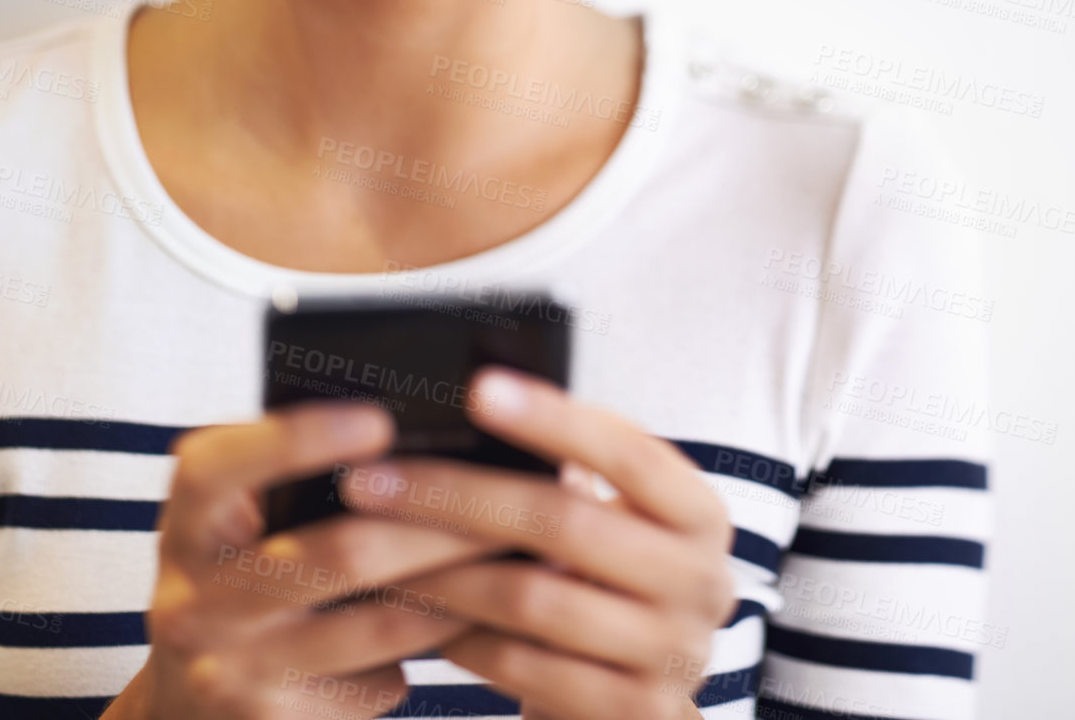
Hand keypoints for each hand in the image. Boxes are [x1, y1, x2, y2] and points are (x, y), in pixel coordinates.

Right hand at [102, 400, 505, 719]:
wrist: (189, 705)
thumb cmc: (238, 577)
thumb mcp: (235, 518)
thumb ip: (284, 473)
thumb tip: (397, 430)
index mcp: (186, 523)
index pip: (219, 467)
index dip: (297, 438)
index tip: (380, 418)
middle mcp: (192, 600)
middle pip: (334, 552)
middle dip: (432, 524)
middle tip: (501, 498)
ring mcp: (231, 669)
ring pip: (375, 624)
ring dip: (455, 588)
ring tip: (510, 556)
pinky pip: (377, 677)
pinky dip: (430, 645)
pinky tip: (474, 618)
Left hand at [338, 367, 736, 719]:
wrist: (642, 701)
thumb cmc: (607, 580)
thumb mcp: (612, 520)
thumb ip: (568, 471)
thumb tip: (473, 403)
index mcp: (697, 514)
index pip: (626, 451)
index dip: (553, 418)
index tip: (477, 387)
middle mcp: (701, 581)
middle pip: (564, 520)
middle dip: (456, 495)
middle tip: (373, 480)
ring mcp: (672, 654)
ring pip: (532, 597)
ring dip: (441, 571)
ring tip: (376, 549)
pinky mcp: (635, 714)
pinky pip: (526, 667)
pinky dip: (463, 637)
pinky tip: (417, 614)